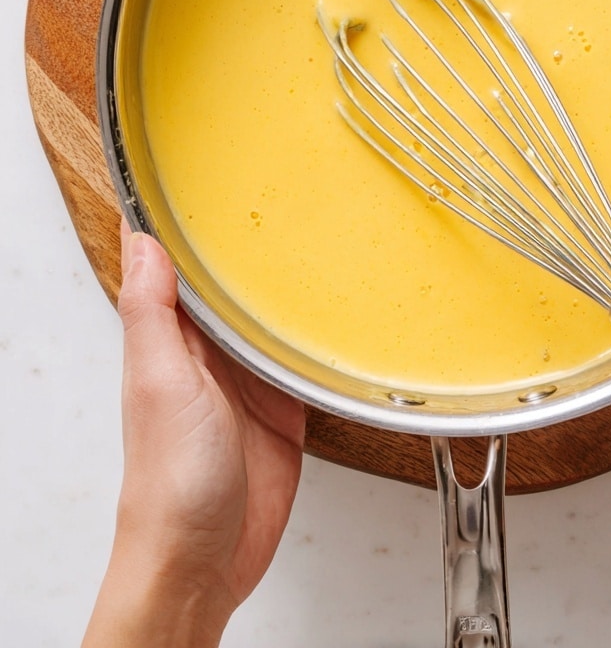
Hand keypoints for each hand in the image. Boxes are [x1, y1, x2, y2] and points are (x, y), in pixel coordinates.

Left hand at [83, 223, 305, 646]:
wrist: (204, 559)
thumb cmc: (170, 482)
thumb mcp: (160, 382)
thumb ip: (152, 313)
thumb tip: (140, 240)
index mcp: (174, 339)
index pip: (182, 267)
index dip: (194, 226)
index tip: (213, 178)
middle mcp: (212, 354)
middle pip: (237, 288)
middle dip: (257, 248)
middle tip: (291, 194)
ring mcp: (251, 380)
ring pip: (277, 318)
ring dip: (295, 289)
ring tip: (327, 238)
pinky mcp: (285, 407)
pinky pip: (308, 361)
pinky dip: (324, 338)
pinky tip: (344, 312)